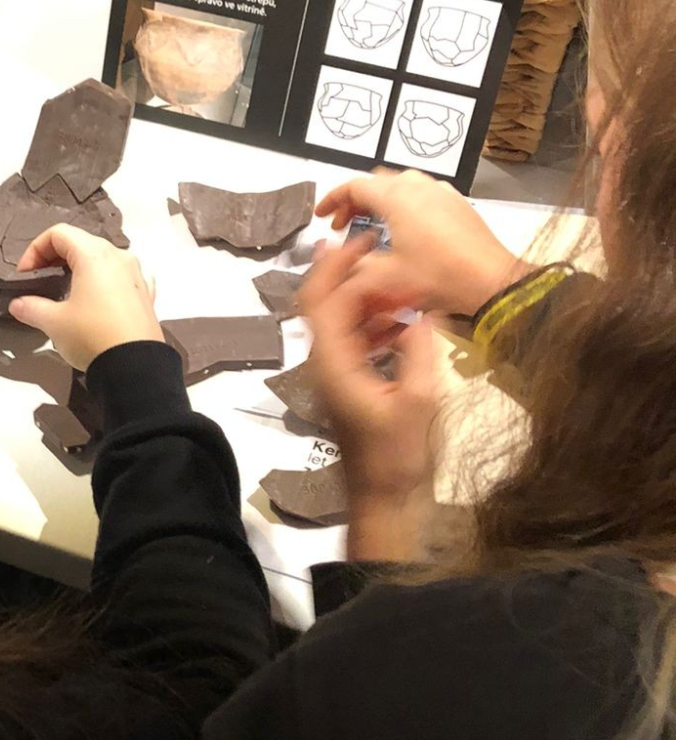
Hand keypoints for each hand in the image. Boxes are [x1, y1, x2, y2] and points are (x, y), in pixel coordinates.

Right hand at [8, 224, 161, 371]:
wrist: (135, 368)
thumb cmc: (93, 336)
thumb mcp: (54, 322)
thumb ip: (31, 307)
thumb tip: (18, 305)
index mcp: (93, 254)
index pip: (58, 234)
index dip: (35, 250)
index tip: (25, 275)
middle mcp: (118, 256)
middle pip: (81, 242)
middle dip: (55, 257)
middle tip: (40, 281)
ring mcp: (136, 275)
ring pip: (103, 258)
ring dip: (80, 268)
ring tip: (66, 292)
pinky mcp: (146, 295)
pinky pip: (122, 277)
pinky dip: (104, 281)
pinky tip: (97, 300)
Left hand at [302, 236, 439, 561]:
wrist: (381, 496)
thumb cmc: (398, 454)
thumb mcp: (418, 401)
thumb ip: (418, 351)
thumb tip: (421, 311)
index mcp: (334, 362)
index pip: (328, 301)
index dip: (349, 270)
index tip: (379, 250)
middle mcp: (323, 361)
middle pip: (318, 301)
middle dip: (340, 268)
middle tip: (369, 242)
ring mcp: (331, 371)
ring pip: (334, 317)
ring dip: (358, 292)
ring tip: (393, 277)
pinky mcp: (345, 380)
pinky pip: (349, 336)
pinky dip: (368, 318)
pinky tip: (399, 317)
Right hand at [316, 169, 523, 317]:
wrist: (492, 281)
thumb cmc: (440, 276)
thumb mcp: (387, 276)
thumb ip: (353, 263)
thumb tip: (332, 255)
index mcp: (396, 198)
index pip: (354, 187)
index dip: (333, 199)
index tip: (322, 214)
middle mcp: (417, 186)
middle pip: (376, 181)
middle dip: (355, 199)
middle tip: (344, 222)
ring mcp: (440, 191)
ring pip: (399, 183)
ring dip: (380, 198)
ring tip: (372, 222)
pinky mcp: (456, 202)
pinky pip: (422, 191)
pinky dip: (404, 201)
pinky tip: (406, 225)